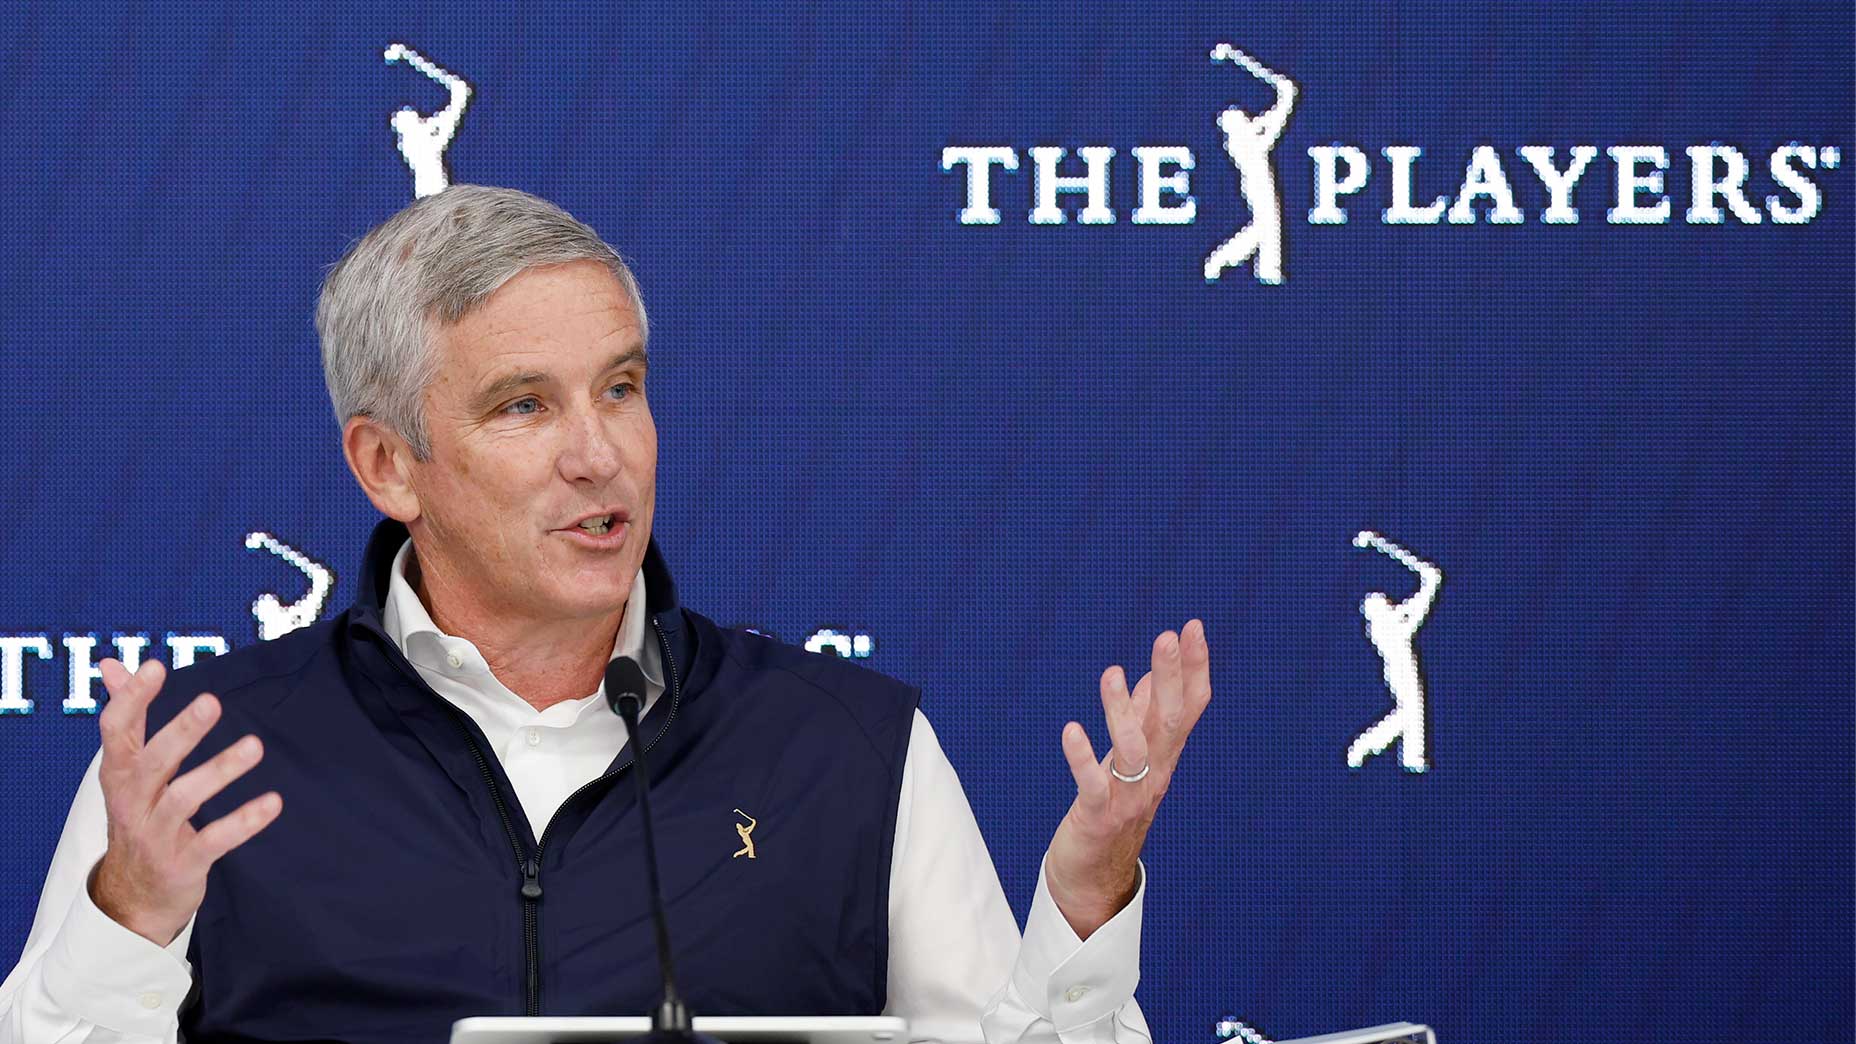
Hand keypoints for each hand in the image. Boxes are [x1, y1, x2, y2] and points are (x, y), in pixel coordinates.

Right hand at [89, 658, 282, 945]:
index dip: (132, 699)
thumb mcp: (127, 769)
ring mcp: (156, 835)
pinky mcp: (183, 862)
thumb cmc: (138, 815)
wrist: (134, 895)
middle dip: (180, 732)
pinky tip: (273, 802)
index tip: (156, 667)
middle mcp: (131, 802)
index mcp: (118, 774)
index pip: (116, 731)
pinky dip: (243, 822)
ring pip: (183, 800)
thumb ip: (127, 716)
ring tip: (255, 746)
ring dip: (219, 771)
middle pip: (151, 763)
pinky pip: (214, 840)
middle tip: (212, 702)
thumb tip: (112, 663)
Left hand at [1046, 620, 1212, 938]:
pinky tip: (1071, 731)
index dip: (1193, 668)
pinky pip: (1094, 785)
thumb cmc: (1112, 809)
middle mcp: (1154, 773)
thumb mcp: (1132, 759)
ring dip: (1123, 711)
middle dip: (1171, 677)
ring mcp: (1128, 796)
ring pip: (1133, 749)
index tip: (1193, 627)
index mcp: (1164, 756)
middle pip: (1169, 721)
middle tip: (1169, 635)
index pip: (1189, 707)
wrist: (1094, 877)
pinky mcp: (1098, 816)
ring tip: (1112, 673)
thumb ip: (1144, 719)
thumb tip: (1151, 677)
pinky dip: (1083, 758)